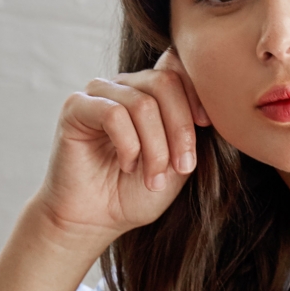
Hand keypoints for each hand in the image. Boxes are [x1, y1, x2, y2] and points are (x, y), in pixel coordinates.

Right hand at [32, 50, 211, 252]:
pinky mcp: (76, 107)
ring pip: (142, 104)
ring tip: (154, 179)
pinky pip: (113, 115)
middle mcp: (125, 85)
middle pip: (164, 83)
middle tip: (183, 168)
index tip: (206, 128)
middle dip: (180, 129)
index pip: (178, 70)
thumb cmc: (138, 193)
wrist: (98, 220)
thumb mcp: (179, 162)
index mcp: (150, 91)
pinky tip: (127, 166)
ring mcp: (99, 93)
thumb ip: (192, 130)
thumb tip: (213, 101)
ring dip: (155, 149)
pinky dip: (128, 146)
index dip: (197, 97)